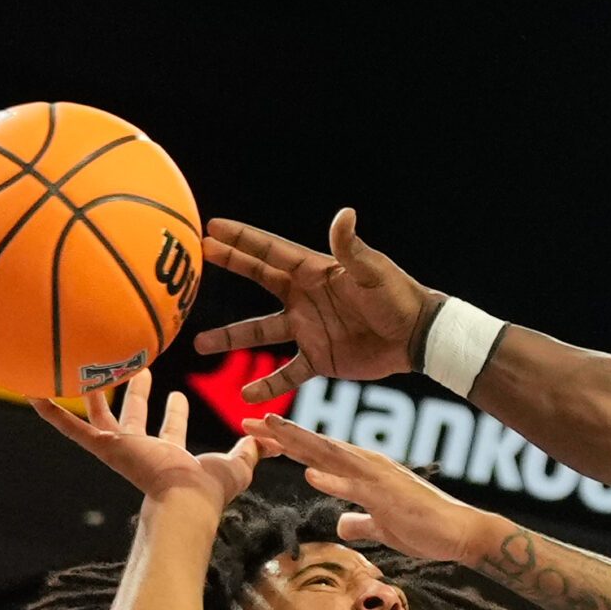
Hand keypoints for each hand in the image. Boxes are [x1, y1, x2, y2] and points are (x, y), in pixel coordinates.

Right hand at [35, 369, 259, 510]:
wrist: (186, 500)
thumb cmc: (210, 491)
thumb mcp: (237, 465)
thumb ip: (252, 451)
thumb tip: (270, 439)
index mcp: (169, 454)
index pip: (171, 430)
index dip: (174, 414)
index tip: (176, 394)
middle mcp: (142, 450)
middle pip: (134, 417)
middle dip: (136, 393)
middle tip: (137, 368)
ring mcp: (120, 447)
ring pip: (101, 413)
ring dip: (96, 391)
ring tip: (88, 365)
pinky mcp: (105, 445)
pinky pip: (71, 427)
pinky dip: (52, 412)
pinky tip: (32, 393)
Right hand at [195, 209, 433, 401]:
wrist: (416, 337)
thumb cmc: (398, 297)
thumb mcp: (373, 271)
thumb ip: (350, 248)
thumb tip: (344, 213)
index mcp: (314, 272)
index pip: (269, 251)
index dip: (241, 240)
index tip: (210, 228)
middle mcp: (304, 298)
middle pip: (258, 280)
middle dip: (229, 268)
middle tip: (194, 263)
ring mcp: (308, 329)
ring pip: (260, 332)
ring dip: (230, 337)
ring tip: (199, 343)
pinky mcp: (319, 359)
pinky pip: (286, 374)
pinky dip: (267, 385)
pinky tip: (246, 396)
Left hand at [244, 412, 503, 563]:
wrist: (461, 533)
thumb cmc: (425, 529)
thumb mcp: (383, 527)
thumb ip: (361, 522)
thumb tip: (342, 525)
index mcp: (365, 470)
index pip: (319, 452)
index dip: (288, 442)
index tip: (259, 434)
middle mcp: (369, 465)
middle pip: (317, 445)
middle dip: (282, 434)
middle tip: (247, 421)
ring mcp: (378, 478)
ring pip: (331, 456)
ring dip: (300, 443)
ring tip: (272, 430)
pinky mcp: (388, 497)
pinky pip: (355, 488)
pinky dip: (332, 480)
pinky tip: (309, 474)